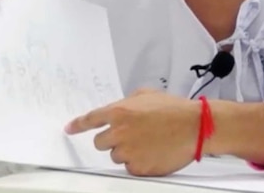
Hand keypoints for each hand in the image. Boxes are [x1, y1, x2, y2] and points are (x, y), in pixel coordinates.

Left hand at [64, 89, 199, 176]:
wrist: (194, 127)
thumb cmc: (174, 109)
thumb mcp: (146, 95)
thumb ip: (126, 103)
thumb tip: (117, 110)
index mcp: (119, 112)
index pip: (90, 120)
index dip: (77, 125)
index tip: (69, 129)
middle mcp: (119, 132)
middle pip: (100, 143)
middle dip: (111, 140)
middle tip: (129, 136)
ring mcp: (127, 151)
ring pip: (116, 156)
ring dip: (127, 151)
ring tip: (148, 142)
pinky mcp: (137, 167)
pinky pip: (129, 168)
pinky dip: (138, 162)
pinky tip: (153, 152)